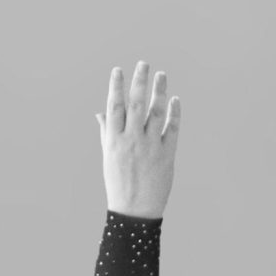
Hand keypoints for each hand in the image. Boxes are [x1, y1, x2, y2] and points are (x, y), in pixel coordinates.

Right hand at [96, 63, 181, 219]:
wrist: (135, 212)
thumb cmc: (119, 184)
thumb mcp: (108, 158)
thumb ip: (106, 132)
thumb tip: (100, 112)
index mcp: (114, 141)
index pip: (114, 107)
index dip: (116, 86)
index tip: (119, 70)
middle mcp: (131, 141)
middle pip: (135, 104)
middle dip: (139, 81)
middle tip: (143, 63)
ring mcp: (150, 147)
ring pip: (155, 112)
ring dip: (159, 91)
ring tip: (161, 75)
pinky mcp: (166, 155)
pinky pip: (171, 129)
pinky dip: (174, 113)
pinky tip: (175, 99)